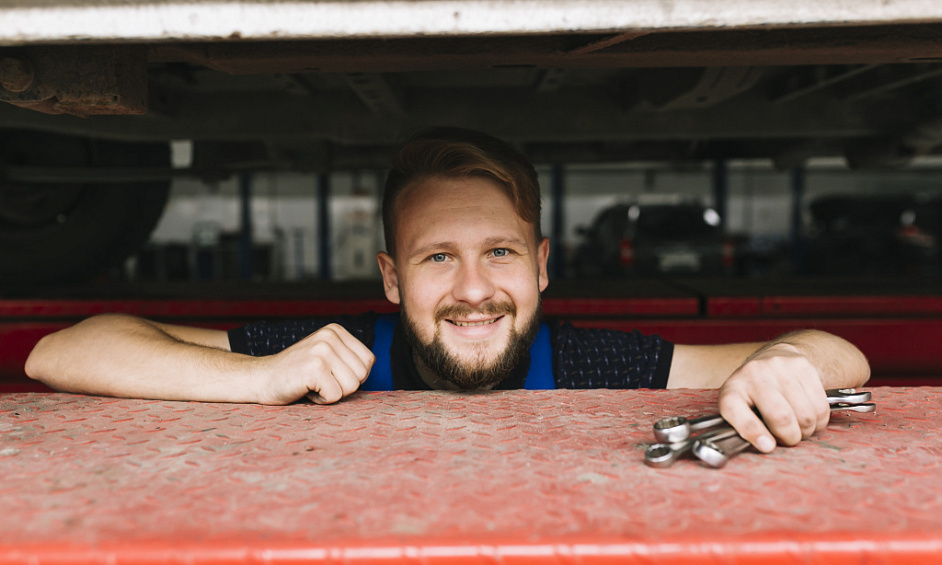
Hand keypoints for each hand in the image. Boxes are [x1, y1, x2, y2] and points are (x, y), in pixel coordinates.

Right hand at [256, 324, 374, 404]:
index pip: (368, 361)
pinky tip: (305, 389)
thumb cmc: (297, 374)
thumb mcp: (326, 357)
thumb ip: (348, 359)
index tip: (328, 374)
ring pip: (352, 386)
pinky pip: (336, 396)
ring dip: (332, 393)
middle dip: (343, 386)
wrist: (261, 379)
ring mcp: (322, 350)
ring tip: (312, 384)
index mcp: (336, 331)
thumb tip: (371, 367)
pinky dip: (321, 400)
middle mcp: (331, 336)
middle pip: (362, 375)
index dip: (351, 376)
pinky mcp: (315, 367)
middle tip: (319, 381)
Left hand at [717, 343, 830, 452]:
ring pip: (805, 415)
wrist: (770, 358)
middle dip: (789, 437)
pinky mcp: (803, 366)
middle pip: (781, 417)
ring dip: (806, 430)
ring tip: (798, 427)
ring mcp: (780, 367)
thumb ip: (745, 429)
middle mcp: (754, 374)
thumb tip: (767, 446)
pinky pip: (820, 406)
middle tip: (788, 438)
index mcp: (732, 389)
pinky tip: (809, 417)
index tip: (768, 446)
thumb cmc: (752, 393)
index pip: (735, 410)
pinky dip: (819, 421)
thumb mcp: (738, 410)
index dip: (754, 432)